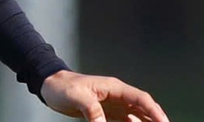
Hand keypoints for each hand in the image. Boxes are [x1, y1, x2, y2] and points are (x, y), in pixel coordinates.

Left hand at [41, 69, 168, 121]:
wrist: (48, 86)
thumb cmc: (61, 86)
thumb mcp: (77, 97)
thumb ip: (93, 111)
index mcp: (114, 87)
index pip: (141, 99)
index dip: (155, 111)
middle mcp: (117, 95)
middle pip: (143, 108)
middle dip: (155, 120)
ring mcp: (112, 104)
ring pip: (136, 115)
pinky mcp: (105, 112)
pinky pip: (125, 121)